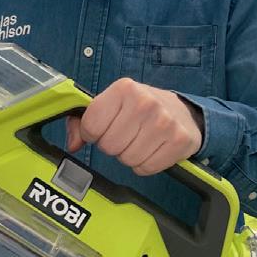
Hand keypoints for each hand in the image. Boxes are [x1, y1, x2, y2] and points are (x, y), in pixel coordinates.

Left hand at [66, 77, 202, 175]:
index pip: (91, 125)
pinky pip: (147, 168)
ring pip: (128, 159)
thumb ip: (83, 120)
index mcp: (124, 88)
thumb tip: (73, 144)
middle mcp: (145, 102)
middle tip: (125, 135)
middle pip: (109, 146)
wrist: (183, 112)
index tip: (102, 128)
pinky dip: (145, 165)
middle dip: (112, 145)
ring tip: (139, 141)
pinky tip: (151, 149)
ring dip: (129, 156)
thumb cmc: (140, 108)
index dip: (92, 133)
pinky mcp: (179, 141)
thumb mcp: (112, 103)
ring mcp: (164, 122)